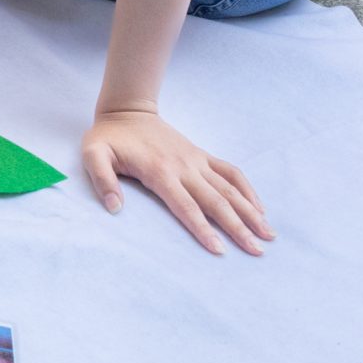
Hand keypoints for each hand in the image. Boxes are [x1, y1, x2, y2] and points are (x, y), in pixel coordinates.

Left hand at [84, 108, 273, 256]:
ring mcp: (196, 161)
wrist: (127, 110)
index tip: (220, 250)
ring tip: (269, 235)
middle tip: (256, 251)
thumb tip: (114, 208)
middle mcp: (184, 167)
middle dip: (238, 228)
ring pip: (229, 189)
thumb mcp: (93, 154)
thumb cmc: (108, 137)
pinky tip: (260, 208)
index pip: (185, 206)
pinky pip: (230, 172)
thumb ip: (102, 179)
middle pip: (215, 202)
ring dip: (250, 211)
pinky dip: (247, 189)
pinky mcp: (202, 156)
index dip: (202, 229)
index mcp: (159, 172)